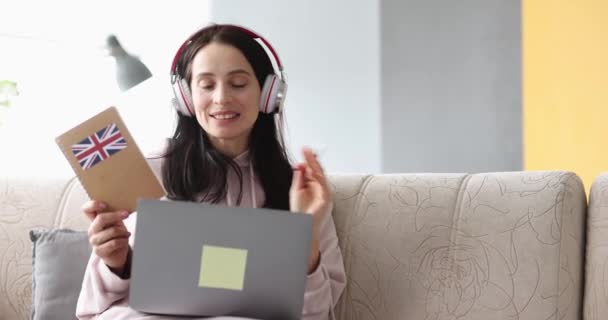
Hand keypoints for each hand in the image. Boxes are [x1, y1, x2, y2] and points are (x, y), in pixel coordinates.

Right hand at [83, 200, 130, 273]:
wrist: (116, 254)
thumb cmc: (117, 236)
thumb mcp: (116, 223)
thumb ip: (115, 216)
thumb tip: (124, 209)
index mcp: (95, 220)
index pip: (86, 209)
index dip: (93, 205)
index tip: (104, 205)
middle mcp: (92, 230)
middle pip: (100, 219)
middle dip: (115, 216)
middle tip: (126, 214)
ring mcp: (94, 241)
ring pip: (111, 231)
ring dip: (123, 232)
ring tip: (127, 234)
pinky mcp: (98, 251)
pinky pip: (114, 243)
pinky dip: (123, 240)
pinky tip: (125, 240)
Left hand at [289, 147, 331, 272]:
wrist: (303, 225)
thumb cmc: (300, 210)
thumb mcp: (296, 189)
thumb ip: (298, 177)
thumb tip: (299, 164)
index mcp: (314, 185)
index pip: (312, 170)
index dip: (308, 160)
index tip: (304, 149)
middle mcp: (321, 187)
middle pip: (317, 170)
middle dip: (311, 159)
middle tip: (306, 148)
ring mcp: (325, 192)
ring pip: (320, 174)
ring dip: (314, 164)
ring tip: (308, 154)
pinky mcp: (326, 197)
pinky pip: (323, 183)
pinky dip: (318, 175)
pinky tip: (312, 168)